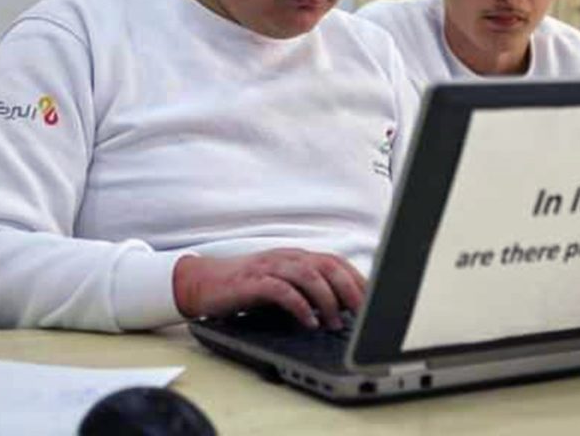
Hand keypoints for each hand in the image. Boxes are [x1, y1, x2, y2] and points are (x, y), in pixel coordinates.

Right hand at [172, 249, 366, 329]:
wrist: (205, 282)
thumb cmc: (247, 287)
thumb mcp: (284, 284)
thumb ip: (309, 290)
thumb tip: (343, 309)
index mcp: (299, 257)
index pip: (337, 262)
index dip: (359, 280)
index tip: (374, 301)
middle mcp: (288, 257)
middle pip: (329, 266)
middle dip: (350, 290)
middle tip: (361, 314)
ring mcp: (271, 267)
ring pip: (309, 275)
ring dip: (326, 300)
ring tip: (335, 323)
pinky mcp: (253, 282)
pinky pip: (281, 290)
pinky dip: (298, 306)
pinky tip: (308, 322)